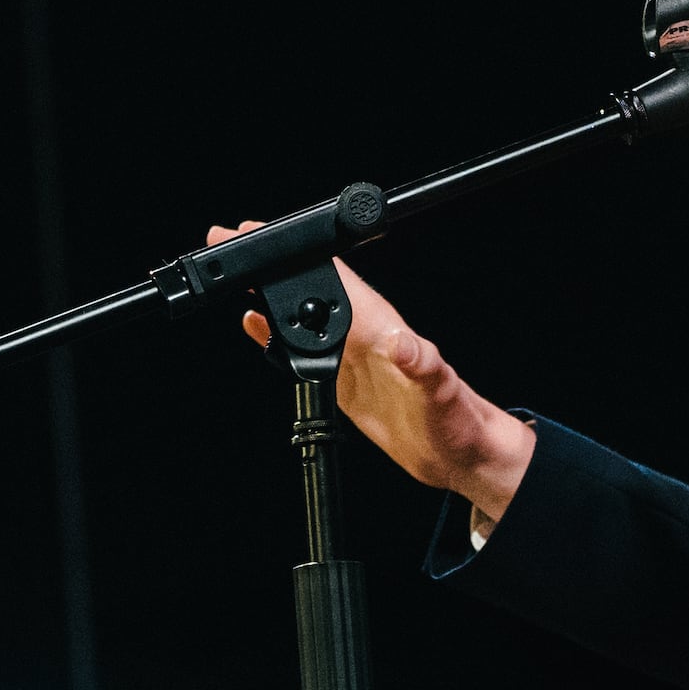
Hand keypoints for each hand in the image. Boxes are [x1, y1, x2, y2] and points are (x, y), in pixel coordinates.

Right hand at [210, 222, 533, 523]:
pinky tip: (254, 326)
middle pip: (308, 287)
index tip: (255, 234)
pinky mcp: (343, 379)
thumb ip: (419, 363)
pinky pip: (300, 351)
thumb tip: (400, 341)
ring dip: (267, 296)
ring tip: (232, 282)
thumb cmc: (457, 420)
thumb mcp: (439, 389)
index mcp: (379, 325)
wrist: (461, 455)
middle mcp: (361, 332)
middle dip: (268, 265)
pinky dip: (273, 336)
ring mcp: (350, 355)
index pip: (330, 274)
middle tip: (227, 243)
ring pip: (301, 315)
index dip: (292, 253)